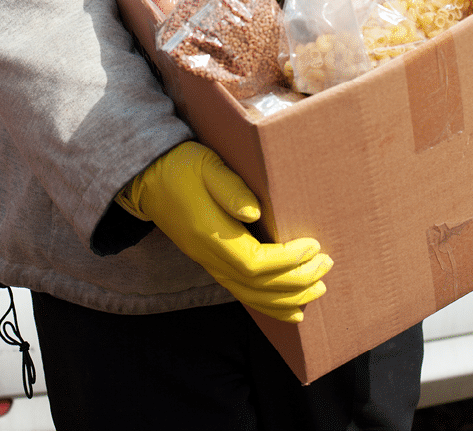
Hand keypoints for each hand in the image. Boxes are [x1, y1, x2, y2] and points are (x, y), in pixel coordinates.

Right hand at [117, 141, 331, 321]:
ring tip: (317, 290)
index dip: (289, 261)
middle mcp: (210, 257)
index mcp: (211, 235)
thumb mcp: (206, 165)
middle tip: (326, 268)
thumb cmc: (180, 166)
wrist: (146, 178)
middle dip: (296, 282)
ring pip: (251, 296)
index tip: (314, 246)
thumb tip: (254, 212)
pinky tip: (290, 307)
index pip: (257, 264)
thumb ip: (230, 187)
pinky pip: (242, 292)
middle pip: (258, 286)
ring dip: (287, 298)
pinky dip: (269, 303)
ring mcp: (208, 263)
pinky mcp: (209, 261)